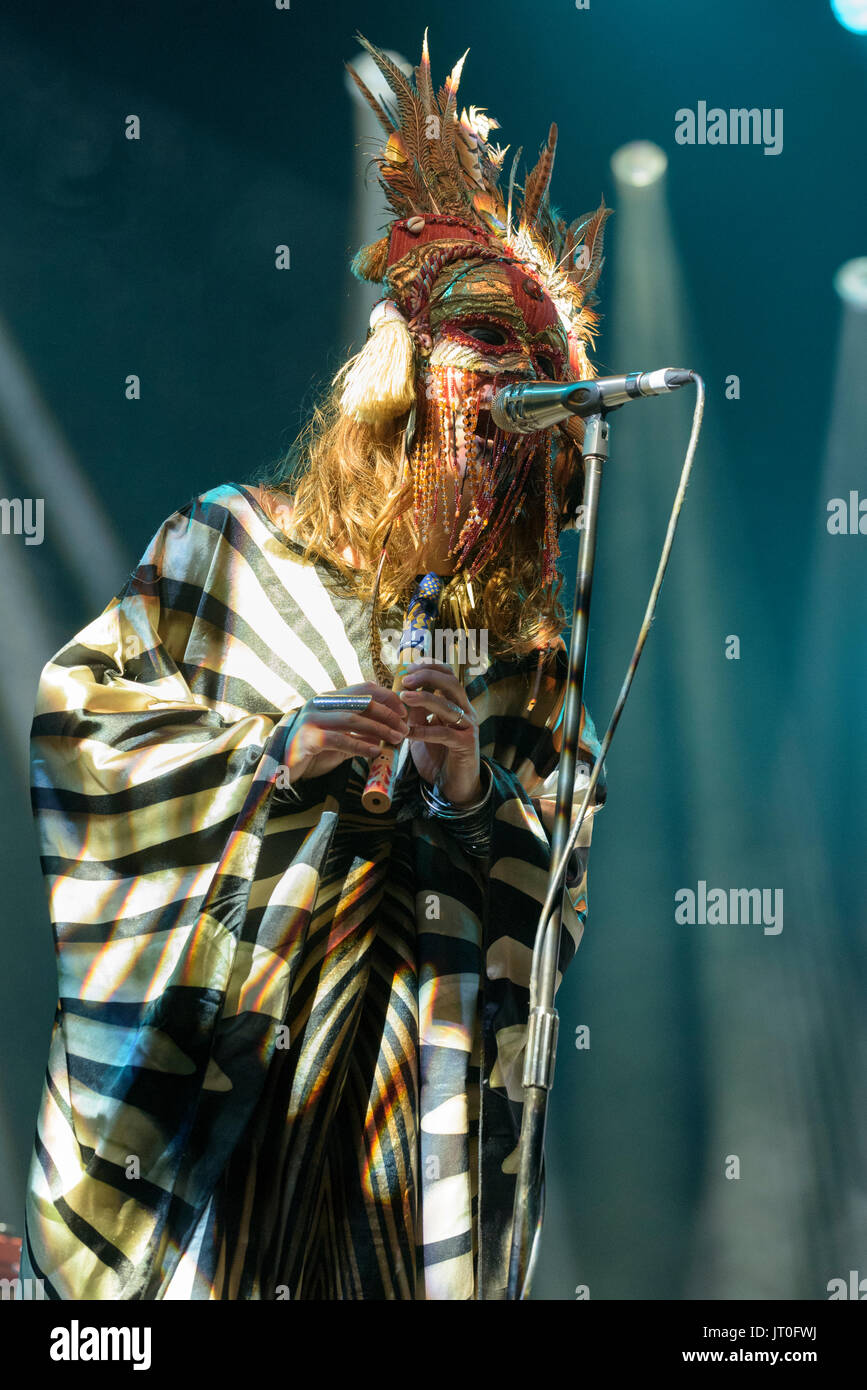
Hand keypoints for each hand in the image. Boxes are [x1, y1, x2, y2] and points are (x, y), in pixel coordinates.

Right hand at [281, 682, 409, 781]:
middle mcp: (319, 704)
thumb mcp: (341, 738)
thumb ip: (360, 731)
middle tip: (404, 729)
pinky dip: (359, 745)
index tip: (403, 713)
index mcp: (329, 699)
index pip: (363, 688)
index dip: (387, 698)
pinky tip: (374, 752)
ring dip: (378, 729)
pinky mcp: (307, 738)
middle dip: (387, 715)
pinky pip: (338, 739)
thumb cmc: (314, 752)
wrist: (283, 767)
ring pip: (352, 719)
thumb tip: (389, 731)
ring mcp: (311, 719)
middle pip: (361, 702)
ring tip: (396, 740)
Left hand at [400, 658, 481, 804]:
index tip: (408, 668)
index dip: (430, 667)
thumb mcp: (423, 729)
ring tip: (404, 696)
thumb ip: (416, 713)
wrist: (455, 785)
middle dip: (428, 676)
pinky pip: (444, 733)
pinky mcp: (466, 744)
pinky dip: (424, 731)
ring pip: (448, 705)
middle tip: (405, 679)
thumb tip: (402, 693)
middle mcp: (466, 711)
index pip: (448, 675)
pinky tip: (408, 733)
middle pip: (452, 683)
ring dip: (425, 698)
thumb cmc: (438, 756)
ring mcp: (468, 727)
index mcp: (457, 704)